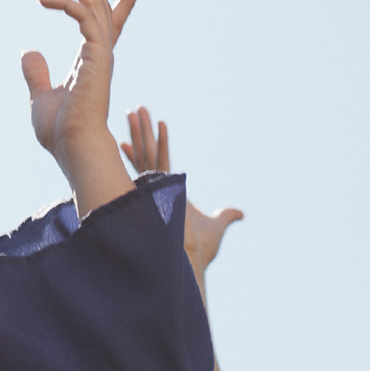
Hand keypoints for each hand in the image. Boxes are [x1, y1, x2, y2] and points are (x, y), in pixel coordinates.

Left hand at [21, 0, 142, 214]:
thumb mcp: (41, 96)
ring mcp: (101, 52)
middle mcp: (102, 52)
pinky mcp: (96, 54)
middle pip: (99, 4)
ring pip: (92, 3)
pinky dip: (64, 3)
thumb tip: (29, 51)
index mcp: (94, 60)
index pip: (109, 23)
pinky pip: (82, 16)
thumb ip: (36, 73)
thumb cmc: (61, 130)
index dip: (123, 1)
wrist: (73, 146)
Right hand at [119, 107, 243, 281]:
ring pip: (148, 153)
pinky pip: (159, 160)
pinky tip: (159, 124)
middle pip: (147, 153)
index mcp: (168, 192)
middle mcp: (159, 187)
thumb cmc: (200, 250)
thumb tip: (240, 214)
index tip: (129, 137)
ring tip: (136, 110)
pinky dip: (159, 142)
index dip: (142, 150)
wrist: (191, 260)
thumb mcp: (218, 227)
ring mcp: (158, 186)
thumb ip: (226, 217)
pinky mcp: (161, 189)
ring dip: (142, 131)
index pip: (153, 165)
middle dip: (140, 132)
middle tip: (134, 111)